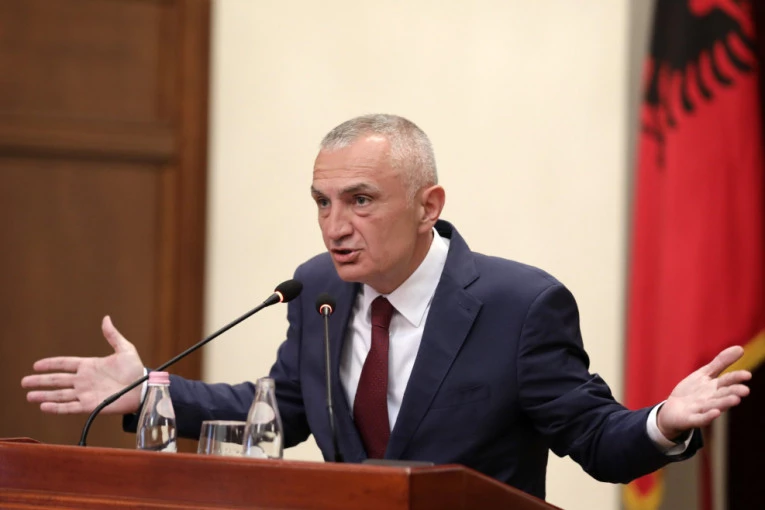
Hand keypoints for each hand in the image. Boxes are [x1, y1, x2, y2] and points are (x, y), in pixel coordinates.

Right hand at [21, 316, 144, 414]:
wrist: (143, 388)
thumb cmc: (136, 369)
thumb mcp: (125, 349)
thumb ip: (113, 335)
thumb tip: (106, 318)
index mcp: (90, 366)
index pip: (65, 364)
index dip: (50, 364)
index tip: (36, 365)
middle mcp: (84, 380)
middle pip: (57, 380)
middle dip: (41, 381)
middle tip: (24, 382)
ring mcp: (86, 393)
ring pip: (60, 394)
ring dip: (44, 395)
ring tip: (29, 396)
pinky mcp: (90, 405)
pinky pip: (70, 407)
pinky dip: (57, 408)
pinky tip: (44, 406)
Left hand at [657, 345, 750, 439]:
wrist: (672, 411)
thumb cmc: (693, 392)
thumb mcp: (704, 374)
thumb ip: (721, 362)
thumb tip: (740, 348)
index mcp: (715, 387)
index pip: (727, 381)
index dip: (736, 378)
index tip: (748, 375)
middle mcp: (711, 399)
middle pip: (723, 395)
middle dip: (734, 392)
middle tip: (745, 390)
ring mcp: (702, 410)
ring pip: (715, 406)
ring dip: (724, 403)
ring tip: (735, 400)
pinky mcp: (691, 420)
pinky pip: (700, 419)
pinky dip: (708, 416)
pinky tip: (716, 412)